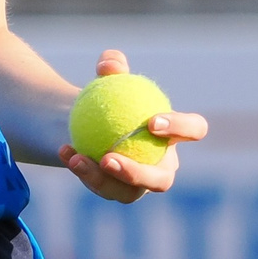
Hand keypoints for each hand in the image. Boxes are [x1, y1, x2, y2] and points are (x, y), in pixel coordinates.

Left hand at [57, 48, 207, 204]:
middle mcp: (164, 166)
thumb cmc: (111, 97)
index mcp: (175, 135)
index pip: (193, 130)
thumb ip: (112, 66)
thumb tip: (108, 66)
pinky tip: (65, 151)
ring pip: (127, 192)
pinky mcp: (117, 192)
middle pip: (162, 179)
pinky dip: (81, 169)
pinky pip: (99, 186)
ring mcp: (141, 185)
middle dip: (138, 173)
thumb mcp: (109, 78)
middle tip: (109, 157)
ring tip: (78, 159)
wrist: (90, 121)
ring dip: (101, 178)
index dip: (180, 129)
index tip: (151, 122)